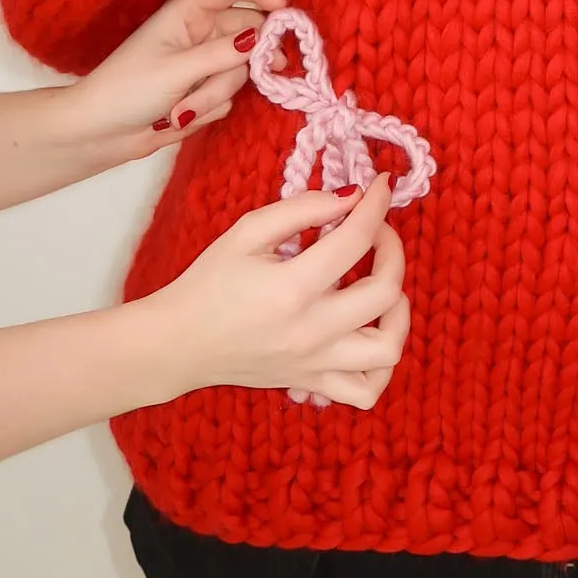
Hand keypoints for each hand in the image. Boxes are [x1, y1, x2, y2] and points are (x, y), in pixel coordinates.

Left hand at [66, 0, 284, 164]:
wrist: (99, 134)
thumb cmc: (128, 90)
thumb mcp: (176, 70)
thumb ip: (222, 55)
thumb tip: (261, 38)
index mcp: (186, 13)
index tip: (284, 10)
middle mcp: (198, 33)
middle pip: (246, 33)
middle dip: (250, 57)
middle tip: (270, 71)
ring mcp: (202, 64)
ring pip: (238, 70)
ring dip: (215, 94)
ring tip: (182, 110)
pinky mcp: (202, 92)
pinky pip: (227, 96)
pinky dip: (209, 108)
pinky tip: (181, 117)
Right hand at [151, 175, 409, 406]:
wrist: (178, 342)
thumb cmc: (208, 282)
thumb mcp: (247, 231)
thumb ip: (302, 208)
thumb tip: (351, 196)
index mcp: (292, 288)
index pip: (355, 239)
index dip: (377, 205)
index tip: (381, 186)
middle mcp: (311, 331)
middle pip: (385, 292)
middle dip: (393, 249)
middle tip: (376, 231)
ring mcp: (315, 363)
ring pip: (389, 350)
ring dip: (399, 312)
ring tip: (383, 288)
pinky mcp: (312, 383)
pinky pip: (366, 391)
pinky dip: (381, 366)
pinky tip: (369, 334)